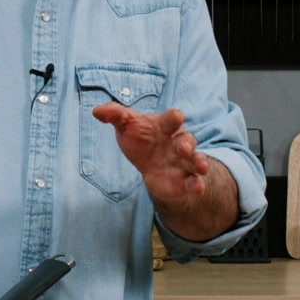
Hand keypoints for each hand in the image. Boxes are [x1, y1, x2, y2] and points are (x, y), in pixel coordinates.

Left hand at [92, 103, 209, 201]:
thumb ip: (114, 115)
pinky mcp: (184, 180)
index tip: (177, 116)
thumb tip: (97, 111)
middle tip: (184, 148)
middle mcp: (178, 142)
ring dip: (200, 162)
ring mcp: (183, 162)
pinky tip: (198, 188)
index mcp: (165, 126)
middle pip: (187, 140)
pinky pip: (193, 181)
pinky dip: (197, 184)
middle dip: (187, 144)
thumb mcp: (125, 125)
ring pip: (196, 160)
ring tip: (202, 167)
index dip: (174, 117)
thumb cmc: (140, 138)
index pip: (172, 119)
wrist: (148, 164)